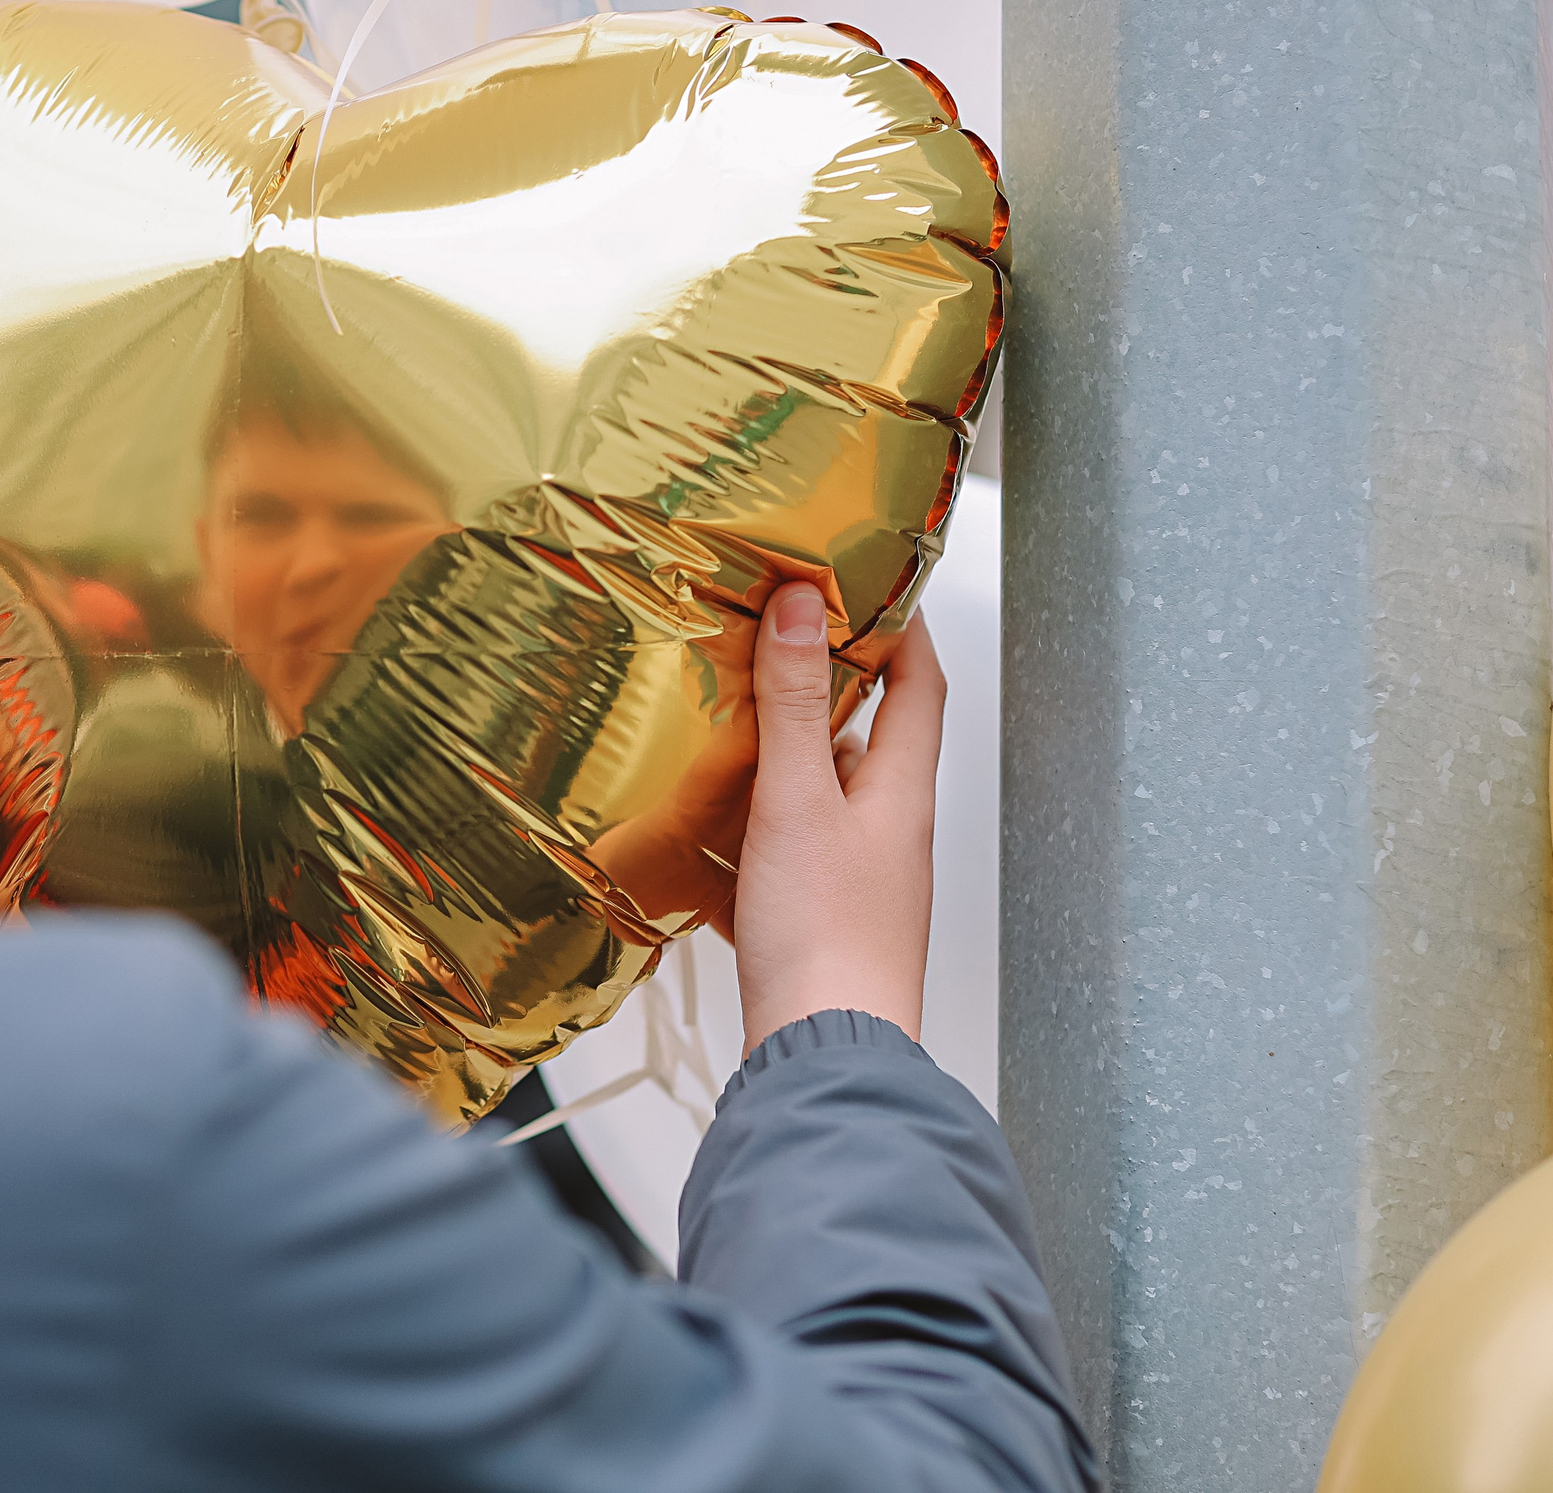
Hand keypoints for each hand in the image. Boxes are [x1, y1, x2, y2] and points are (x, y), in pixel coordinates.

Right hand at [730, 582, 943, 1053]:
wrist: (824, 1051)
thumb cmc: (823, 935)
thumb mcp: (798, 800)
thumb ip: (797, 706)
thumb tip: (801, 608)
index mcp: (901, 793)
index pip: (920, 686)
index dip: (902, 628)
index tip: (869, 582)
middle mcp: (890, 831)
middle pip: (869, 737)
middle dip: (827, 686)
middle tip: (775, 644)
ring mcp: (859, 877)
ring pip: (825, 793)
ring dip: (784, 757)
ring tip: (729, 727)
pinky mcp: (822, 917)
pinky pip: (792, 848)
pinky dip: (756, 825)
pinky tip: (711, 830)